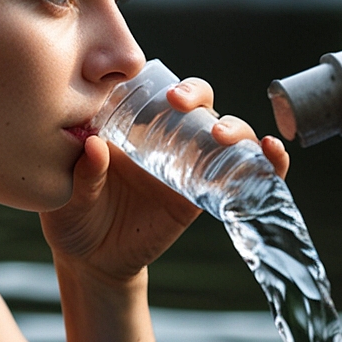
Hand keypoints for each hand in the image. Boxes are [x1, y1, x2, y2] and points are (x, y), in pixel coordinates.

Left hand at [40, 77, 288, 284]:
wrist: (93, 262)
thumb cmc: (74, 219)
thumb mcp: (69, 198)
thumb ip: (83, 173)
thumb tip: (94, 145)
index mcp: (130, 127)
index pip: (154, 89)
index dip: (162, 78)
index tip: (158, 88)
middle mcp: (164, 138)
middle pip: (195, 101)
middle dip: (196, 93)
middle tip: (179, 104)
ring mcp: (189, 165)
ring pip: (224, 132)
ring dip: (234, 126)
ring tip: (221, 136)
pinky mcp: (206, 195)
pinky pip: (243, 173)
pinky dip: (266, 161)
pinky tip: (273, 153)